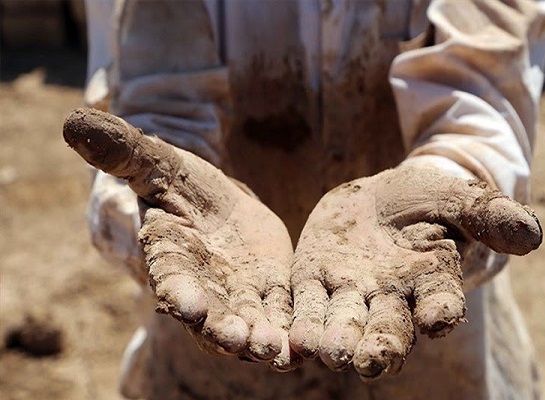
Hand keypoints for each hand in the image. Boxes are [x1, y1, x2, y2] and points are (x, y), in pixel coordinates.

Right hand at [64, 108, 296, 369]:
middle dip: (224, 330)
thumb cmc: (181, 180)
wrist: (219, 201)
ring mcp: (237, 293)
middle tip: (241, 341)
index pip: (171, 280)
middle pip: (211, 316)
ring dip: (261, 340)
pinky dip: (289, 331)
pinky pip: (280, 315)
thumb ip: (124, 152)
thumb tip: (72, 122)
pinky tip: (304, 344)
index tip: (190, 309)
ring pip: (248, 324)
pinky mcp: (269, 291)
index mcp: (170, 256)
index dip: (180, 295)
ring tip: (278, 352)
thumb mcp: (159, 163)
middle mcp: (201, 286)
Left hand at [289, 164, 540, 379]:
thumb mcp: (457, 198)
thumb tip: (531, 235)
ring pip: (342, 324)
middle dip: (380, 345)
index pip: (440, 303)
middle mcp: (390, 298)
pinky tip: (292, 340)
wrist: (380, 197)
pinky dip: (299, 323)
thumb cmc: (426, 198)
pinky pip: (304, 304)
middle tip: (370, 361)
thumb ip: (490, 215)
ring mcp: (349, 292)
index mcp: (430, 282)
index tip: (437, 319)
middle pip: (387, 329)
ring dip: (334, 341)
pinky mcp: (313, 279)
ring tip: (327, 353)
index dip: (440, 311)